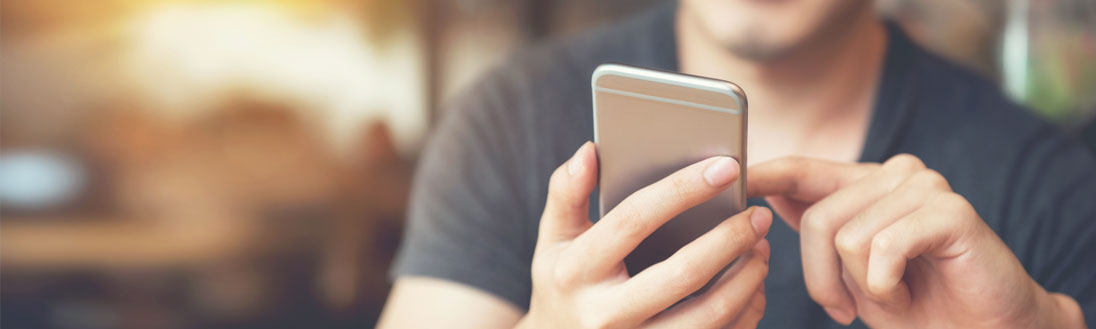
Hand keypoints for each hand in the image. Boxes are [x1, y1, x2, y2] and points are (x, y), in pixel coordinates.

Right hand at [517, 142, 772, 328]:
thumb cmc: (564, 285)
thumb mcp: (553, 240)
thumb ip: (567, 192)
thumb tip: (590, 151)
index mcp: (576, 271)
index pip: (633, 220)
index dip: (682, 189)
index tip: (726, 167)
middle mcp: (604, 315)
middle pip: (682, 274)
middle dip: (729, 239)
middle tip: (758, 216)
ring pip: (708, 316)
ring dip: (745, 279)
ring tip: (760, 249)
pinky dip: (745, 313)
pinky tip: (753, 288)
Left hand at [748, 155, 1084, 327]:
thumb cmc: (914, 305)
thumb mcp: (849, 271)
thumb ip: (817, 228)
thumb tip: (767, 193)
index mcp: (864, 185)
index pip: (802, 170)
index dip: (764, 174)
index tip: (733, 177)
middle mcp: (894, 174)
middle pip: (817, 219)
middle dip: (823, 279)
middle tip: (849, 309)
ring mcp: (925, 187)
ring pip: (847, 239)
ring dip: (862, 288)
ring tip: (893, 295)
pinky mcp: (950, 210)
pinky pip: (883, 249)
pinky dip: (886, 288)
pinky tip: (909, 293)